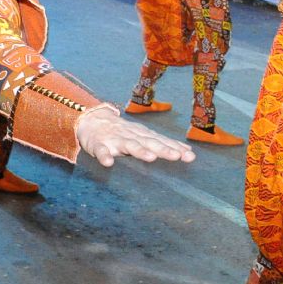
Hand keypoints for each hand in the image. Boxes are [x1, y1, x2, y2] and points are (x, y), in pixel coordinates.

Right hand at [76, 109, 195, 167]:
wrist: (92, 120)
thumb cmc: (123, 132)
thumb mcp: (144, 136)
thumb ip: (163, 144)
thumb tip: (188, 152)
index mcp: (144, 135)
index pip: (162, 141)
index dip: (176, 148)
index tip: (190, 156)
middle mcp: (132, 136)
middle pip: (150, 143)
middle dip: (163, 149)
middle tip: (177, 156)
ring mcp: (115, 139)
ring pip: (129, 145)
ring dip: (140, 151)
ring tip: (151, 158)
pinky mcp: (99, 144)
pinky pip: (102, 151)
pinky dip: (105, 156)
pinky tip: (109, 163)